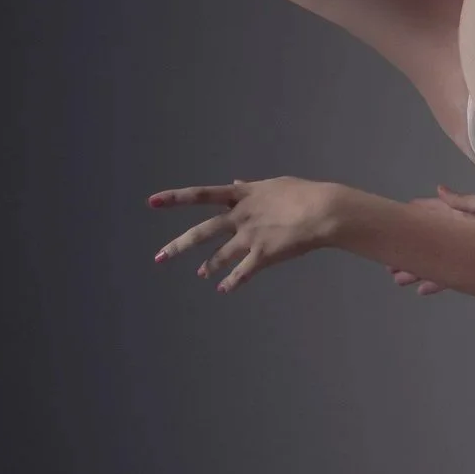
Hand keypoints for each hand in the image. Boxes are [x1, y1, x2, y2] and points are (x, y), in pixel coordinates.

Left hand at [148, 176, 341, 292]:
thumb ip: (249, 188)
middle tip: (159, 257)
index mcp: (241, 195)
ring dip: (209, 266)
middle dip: (179, 245)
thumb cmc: (303, 194)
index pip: (201, 195)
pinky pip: (242, 272)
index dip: (174, 198)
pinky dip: (232, 282)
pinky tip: (224, 289)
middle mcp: (240, 216)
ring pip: (220, 255)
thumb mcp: (272, 186)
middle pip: (202, 232)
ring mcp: (249, 237)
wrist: (323, 212)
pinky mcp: (263, 255)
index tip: (151, 202)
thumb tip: (234, 183)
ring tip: (200, 273)